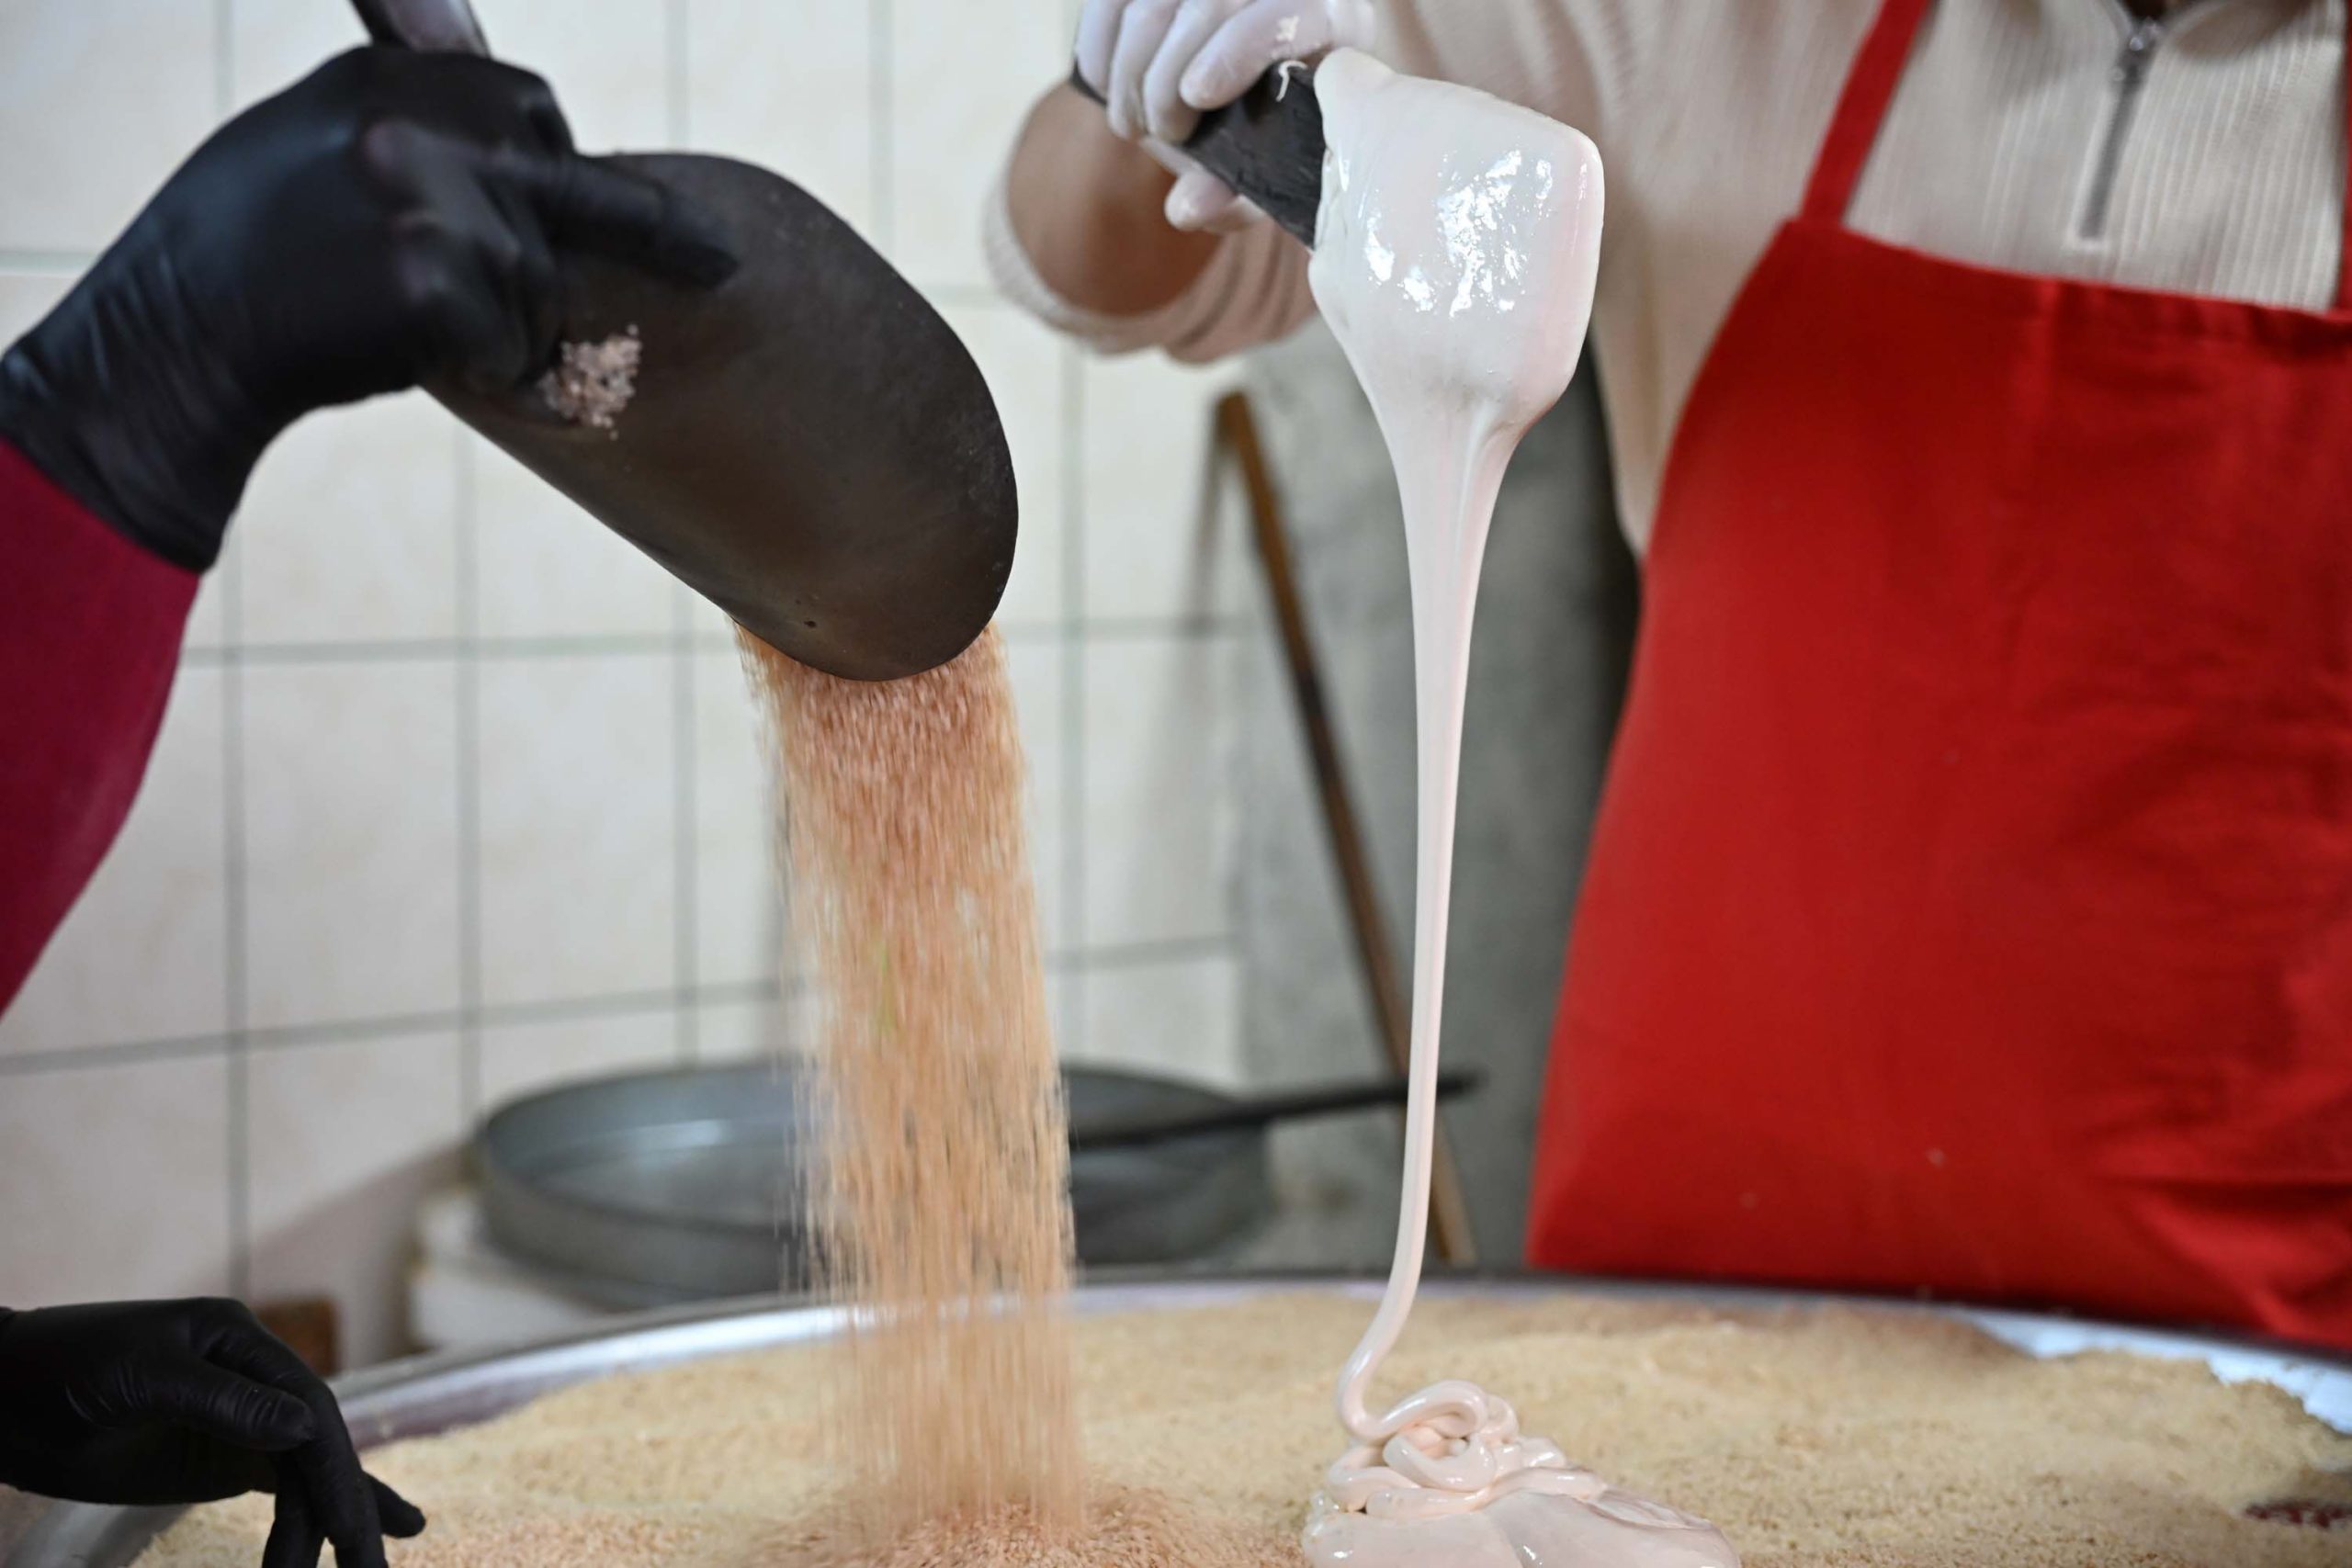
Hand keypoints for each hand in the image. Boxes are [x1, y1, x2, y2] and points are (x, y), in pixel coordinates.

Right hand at [0, 46, 734, 572]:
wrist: (173, 338)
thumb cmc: (244, 252)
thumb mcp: (318, 137)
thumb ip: (417, 118)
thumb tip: (532, 114)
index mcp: (389, 74)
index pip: (532, 108)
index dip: (558, 174)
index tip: (656, 214)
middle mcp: (415, 121)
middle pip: (566, 192)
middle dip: (578, 247)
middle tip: (607, 275)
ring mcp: (427, 199)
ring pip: (539, 288)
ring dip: (502, 326)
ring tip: (390, 321)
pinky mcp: (431, 282)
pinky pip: (513, 350)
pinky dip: (489, 376)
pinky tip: (404, 358)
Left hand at [0, 1299, 423, 1567]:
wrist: (1, 1399)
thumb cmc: (61, 1368)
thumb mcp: (141, 1376)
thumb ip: (222, 1400)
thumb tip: (306, 1427)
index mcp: (240, 1343)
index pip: (309, 1405)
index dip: (334, 1469)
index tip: (349, 1529)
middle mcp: (253, 1379)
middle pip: (317, 1446)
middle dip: (347, 1507)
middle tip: (369, 1567)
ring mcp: (237, 1422)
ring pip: (303, 1475)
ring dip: (329, 1527)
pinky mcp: (216, 1460)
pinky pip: (279, 1489)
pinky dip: (311, 1517)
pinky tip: (346, 1539)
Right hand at [1072, 0, 1373, 230]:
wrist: (1274, 83)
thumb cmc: (1282, 134)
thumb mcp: (1271, 170)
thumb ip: (1238, 193)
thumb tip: (1185, 208)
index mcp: (1332, 22)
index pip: (1287, 15)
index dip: (1237, 50)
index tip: (1196, 97)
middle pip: (1211, 3)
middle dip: (1167, 75)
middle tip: (1158, 134)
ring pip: (1157, 0)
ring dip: (1130, 67)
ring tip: (1132, 124)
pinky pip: (1113, 0)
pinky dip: (1098, 43)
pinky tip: (1103, 87)